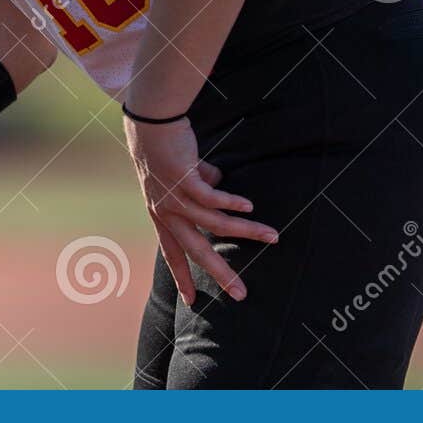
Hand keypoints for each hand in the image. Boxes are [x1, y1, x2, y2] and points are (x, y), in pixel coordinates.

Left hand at [124, 116, 277, 303]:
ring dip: (245, 230)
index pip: (171, 252)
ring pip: (215, 224)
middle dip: (220, 274)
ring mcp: (175, 197)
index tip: (192, 301)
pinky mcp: (185, 180)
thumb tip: (220, 188)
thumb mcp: (178, 176)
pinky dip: (233, 203)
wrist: (150, 122)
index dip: (182, 276)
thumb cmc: (164, 147)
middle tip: (241, 294)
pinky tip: (249, 206)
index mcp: (160, 214)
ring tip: (272, 236)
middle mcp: (165, 211)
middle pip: (196, 250)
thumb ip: (199, 186)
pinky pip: (214, 198)